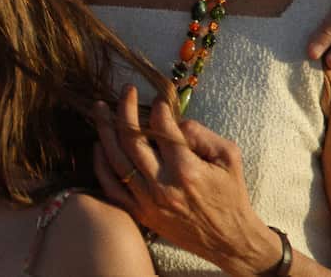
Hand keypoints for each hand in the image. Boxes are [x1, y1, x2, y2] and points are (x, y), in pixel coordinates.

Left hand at [93, 87, 281, 276]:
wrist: (229, 240)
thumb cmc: (231, 195)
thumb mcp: (229, 157)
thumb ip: (201, 133)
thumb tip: (173, 120)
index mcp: (186, 169)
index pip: (161, 128)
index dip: (158, 108)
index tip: (157, 99)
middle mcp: (163, 185)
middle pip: (131, 140)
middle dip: (125, 110)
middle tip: (125, 92)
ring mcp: (148, 202)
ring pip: (116, 161)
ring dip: (105, 131)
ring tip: (100, 109)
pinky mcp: (140, 214)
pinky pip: (111, 188)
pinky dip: (101, 165)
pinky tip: (99, 145)